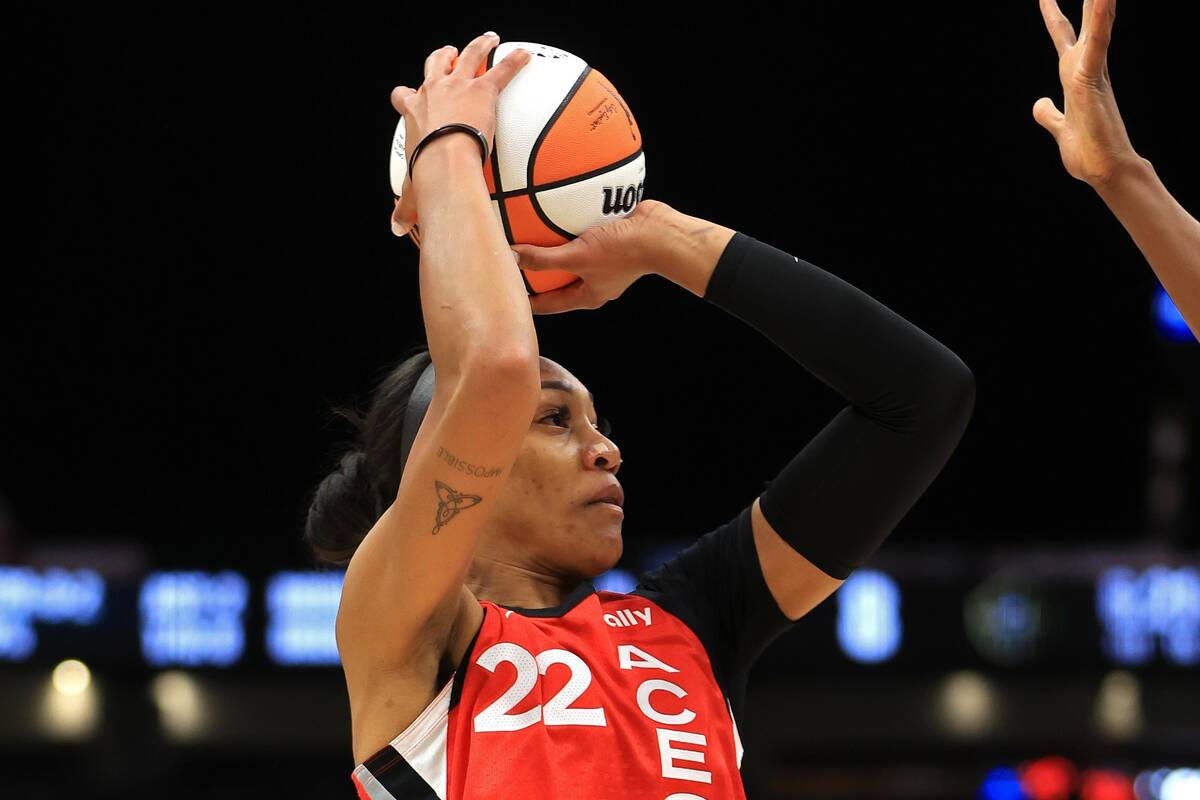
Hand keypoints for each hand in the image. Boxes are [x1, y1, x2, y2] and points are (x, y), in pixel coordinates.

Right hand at [389, 34, 530, 239]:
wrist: (445, 160)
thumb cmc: (426, 175)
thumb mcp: (412, 192)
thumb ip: (406, 208)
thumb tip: (397, 229)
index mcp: (414, 113)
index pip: (403, 98)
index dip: (406, 95)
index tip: (408, 94)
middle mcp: (433, 92)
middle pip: (434, 65)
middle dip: (442, 58)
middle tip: (449, 54)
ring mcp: (458, 87)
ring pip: (467, 56)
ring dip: (478, 46)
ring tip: (489, 40)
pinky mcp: (483, 90)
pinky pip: (502, 71)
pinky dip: (514, 62)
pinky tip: (525, 56)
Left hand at [512, 200, 669, 313]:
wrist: (660, 233)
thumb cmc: (623, 252)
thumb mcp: (578, 257)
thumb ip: (544, 259)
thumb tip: (511, 257)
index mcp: (587, 296)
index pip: (549, 305)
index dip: (526, 303)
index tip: (505, 296)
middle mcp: (595, 281)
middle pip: (558, 281)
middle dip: (537, 274)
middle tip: (512, 264)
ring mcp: (604, 262)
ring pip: (571, 257)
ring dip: (552, 248)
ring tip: (528, 236)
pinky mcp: (610, 241)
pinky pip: (583, 236)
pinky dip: (569, 227)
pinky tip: (554, 211)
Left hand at [1033, 0, 1139, 185]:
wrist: (1104, 169)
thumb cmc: (1088, 151)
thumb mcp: (1060, 127)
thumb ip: (1048, 114)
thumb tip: (1039, 104)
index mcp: (1075, 77)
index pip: (1063, 39)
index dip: (1055, 17)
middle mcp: (1085, 69)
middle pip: (1083, 24)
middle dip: (1086, 2)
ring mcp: (1090, 72)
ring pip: (1095, 26)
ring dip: (1098, 2)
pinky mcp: (1092, 79)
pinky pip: (1098, 44)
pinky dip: (1100, 22)